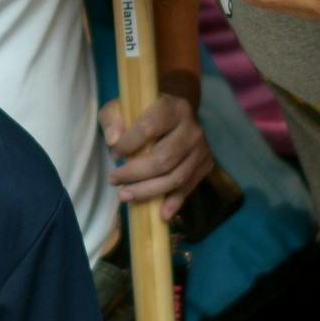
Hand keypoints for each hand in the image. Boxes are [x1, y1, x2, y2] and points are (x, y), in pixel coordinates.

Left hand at [104, 94, 213, 218]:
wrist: (174, 114)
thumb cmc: (143, 112)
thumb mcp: (122, 106)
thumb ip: (113, 118)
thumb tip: (113, 140)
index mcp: (173, 108)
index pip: (150, 128)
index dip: (129, 144)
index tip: (114, 153)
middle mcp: (193, 128)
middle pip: (164, 158)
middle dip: (136, 174)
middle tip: (114, 180)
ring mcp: (202, 148)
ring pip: (176, 177)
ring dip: (149, 191)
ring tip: (125, 195)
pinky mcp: (206, 164)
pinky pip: (188, 187)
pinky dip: (175, 202)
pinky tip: (162, 213)